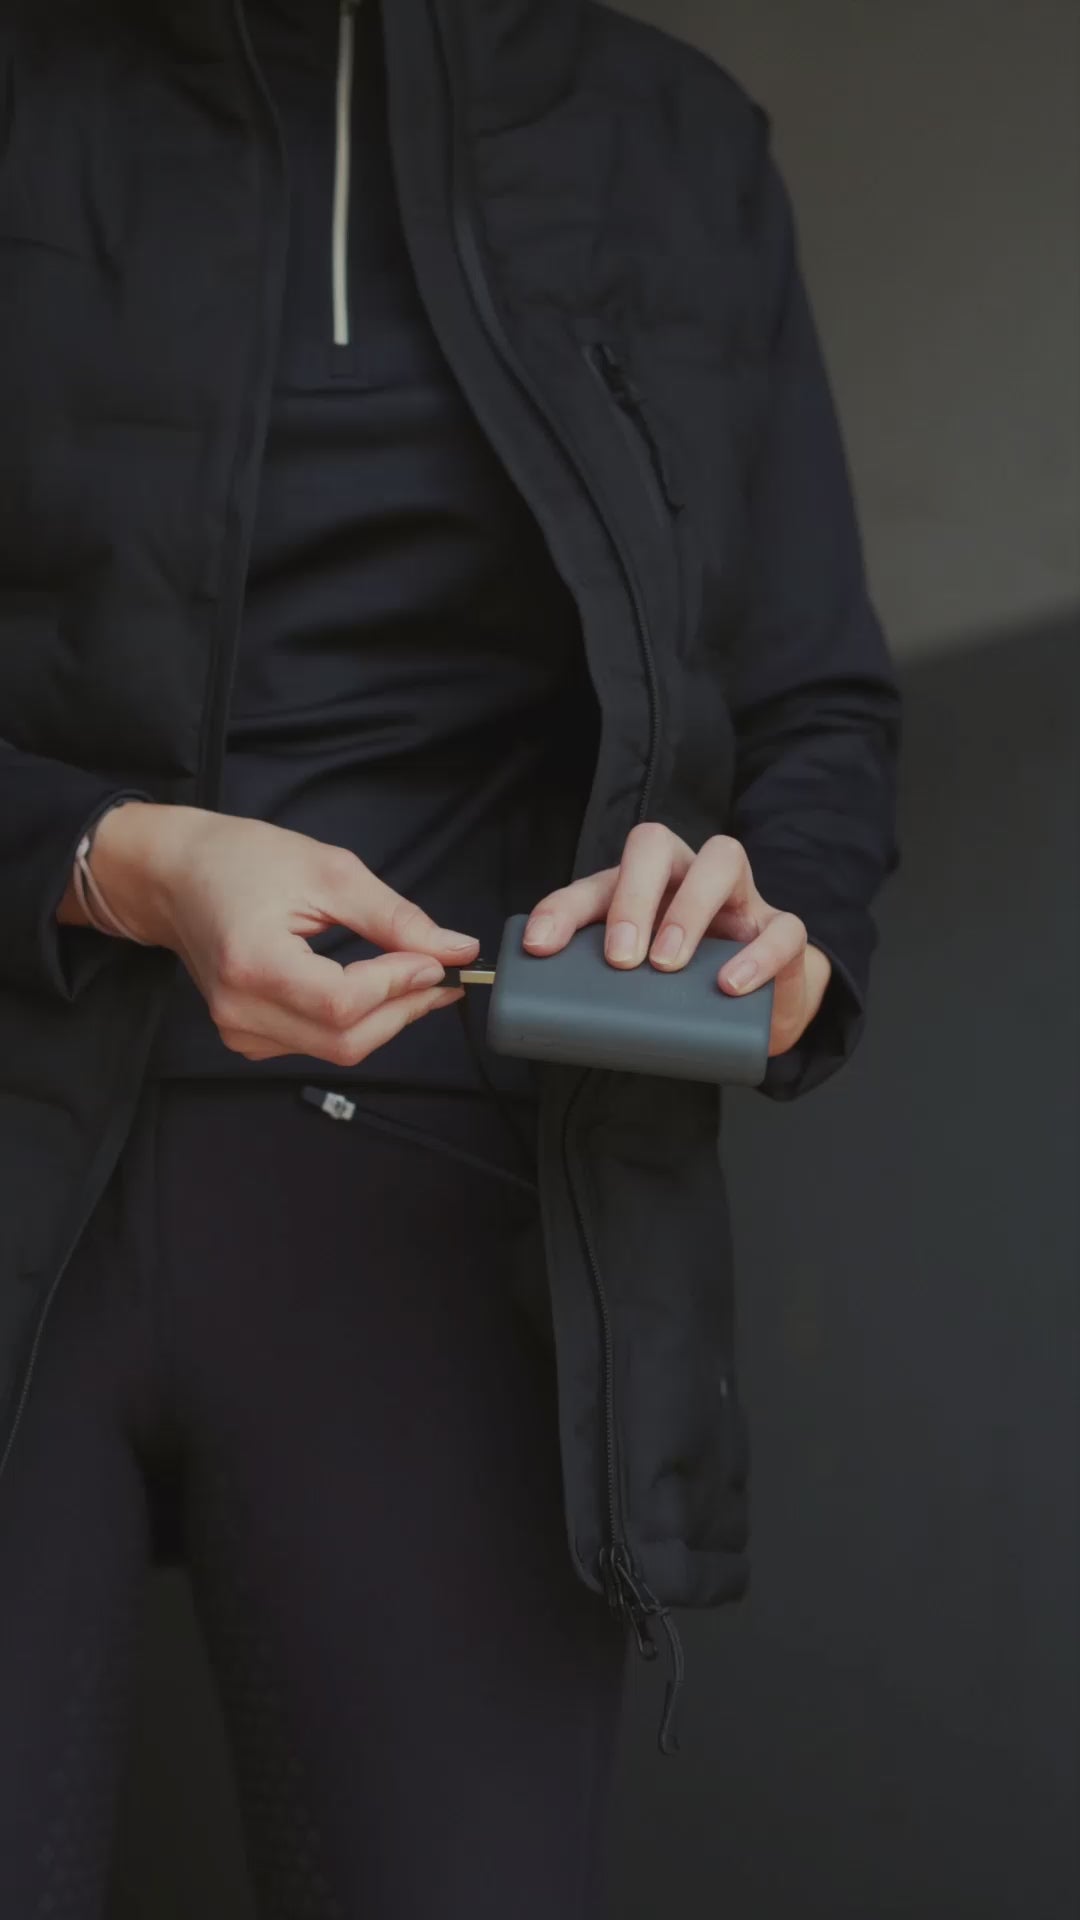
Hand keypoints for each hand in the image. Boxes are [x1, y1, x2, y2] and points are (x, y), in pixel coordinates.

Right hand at [66, 803, 479, 1065]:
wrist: (176, 875)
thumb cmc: (242, 861)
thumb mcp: (329, 872)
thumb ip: (395, 918)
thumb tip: (456, 950)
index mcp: (252, 963)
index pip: (343, 1003)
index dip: (400, 986)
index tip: (436, 960)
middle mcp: (240, 1009)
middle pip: (346, 1040)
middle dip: (404, 1010)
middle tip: (440, 975)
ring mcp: (239, 1030)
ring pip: (338, 1049)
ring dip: (386, 1018)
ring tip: (412, 977)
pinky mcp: (247, 1037)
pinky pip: (318, 1046)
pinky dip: (356, 1023)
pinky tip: (371, 990)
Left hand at [522, 823, 832, 1057]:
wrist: (752, 1015)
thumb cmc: (682, 991)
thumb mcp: (637, 988)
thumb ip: (602, 991)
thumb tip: (548, 1031)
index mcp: (640, 886)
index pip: (596, 880)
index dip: (564, 908)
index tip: (541, 946)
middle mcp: (686, 874)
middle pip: (655, 845)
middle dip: (632, 896)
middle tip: (620, 957)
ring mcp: (739, 896)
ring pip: (722, 859)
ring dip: (688, 908)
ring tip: (666, 965)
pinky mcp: (782, 930)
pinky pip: (784, 927)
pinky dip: (757, 954)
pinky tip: (730, 985)